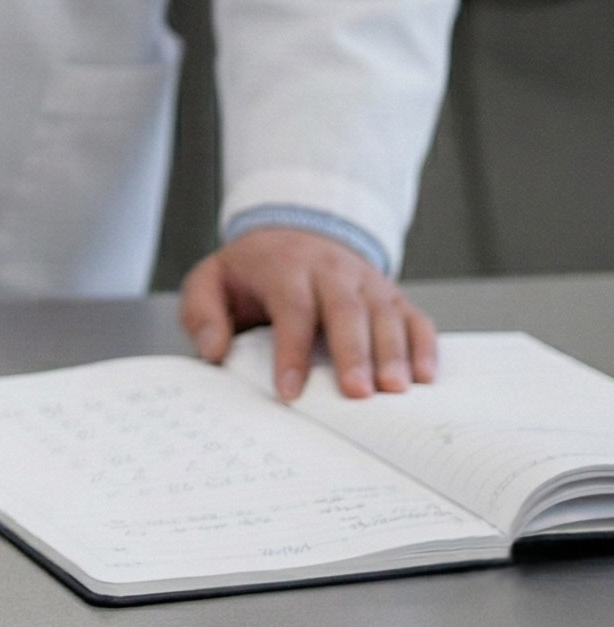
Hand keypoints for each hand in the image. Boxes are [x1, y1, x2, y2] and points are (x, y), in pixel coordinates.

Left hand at [179, 226, 438, 401]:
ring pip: (384, 313)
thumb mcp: (211, 281)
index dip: (291, 351)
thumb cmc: (252, 272)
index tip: (288, 392)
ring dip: (392, 352)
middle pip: (344, 308)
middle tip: (357, 393)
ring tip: (395, 391)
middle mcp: (329, 269)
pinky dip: (423, 345)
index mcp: (283, 265)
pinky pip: (414, 316)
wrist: (293, 233)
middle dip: (352, 352)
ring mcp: (365, 281)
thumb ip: (201, 312)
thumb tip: (213, 350)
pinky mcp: (391, 295)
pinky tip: (425, 376)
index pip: (291, 307)